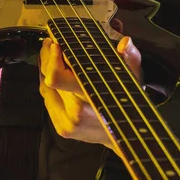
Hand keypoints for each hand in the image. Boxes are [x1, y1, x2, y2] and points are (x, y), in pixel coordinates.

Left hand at [39, 35, 141, 149]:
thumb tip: (125, 43)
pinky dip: (49, 87)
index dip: (53, 59)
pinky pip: (48, 101)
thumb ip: (130, 58)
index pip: (58, 77)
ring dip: (46, 71)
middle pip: (49, 79)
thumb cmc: (129, 105)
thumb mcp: (133, 79)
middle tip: (50, 45)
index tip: (56, 45)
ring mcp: (66, 122)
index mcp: (91, 99)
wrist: (125, 136)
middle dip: (48, 59)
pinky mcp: (61, 127)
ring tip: (50, 55)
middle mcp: (75, 113)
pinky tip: (53, 75)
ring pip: (45, 89)